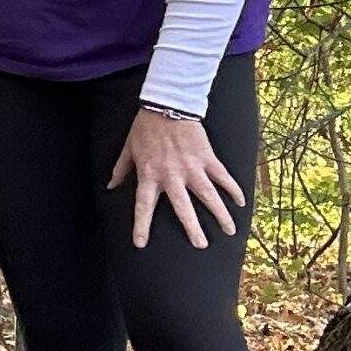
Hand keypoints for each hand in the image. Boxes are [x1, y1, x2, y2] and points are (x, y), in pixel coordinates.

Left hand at [108, 108, 244, 249]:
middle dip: (192, 228)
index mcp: (149, 175)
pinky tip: (240, 203)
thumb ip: (120, 170)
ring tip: (229, 231)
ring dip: (220, 214)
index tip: (141, 244)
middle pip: (183, 207)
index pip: (143, 206)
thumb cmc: (145, 128)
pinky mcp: (208, 158)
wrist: (167, 105)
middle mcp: (172, 175)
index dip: (141, 225)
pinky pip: (223, 177)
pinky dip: (233, 189)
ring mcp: (192, 167)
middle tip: (200, 245)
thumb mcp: (128, 149)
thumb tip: (110, 186)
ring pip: (208, 195)